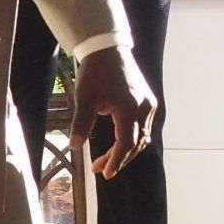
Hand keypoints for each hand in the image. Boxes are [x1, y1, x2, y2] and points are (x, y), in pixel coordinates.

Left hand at [71, 45, 157, 179]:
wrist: (108, 49)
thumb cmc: (95, 73)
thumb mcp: (84, 98)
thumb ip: (81, 123)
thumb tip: (74, 146)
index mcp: (130, 108)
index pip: (126, 143)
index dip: (116, 160)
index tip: (106, 173)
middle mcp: (144, 108)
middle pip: (136, 143)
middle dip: (119, 158)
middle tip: (101, 168)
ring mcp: (149, 104)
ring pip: (142, 137)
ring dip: (126, 150)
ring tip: (107, 160)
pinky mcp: (148, 101)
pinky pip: (144, 127)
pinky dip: (133, 139)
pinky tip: (119, 143)